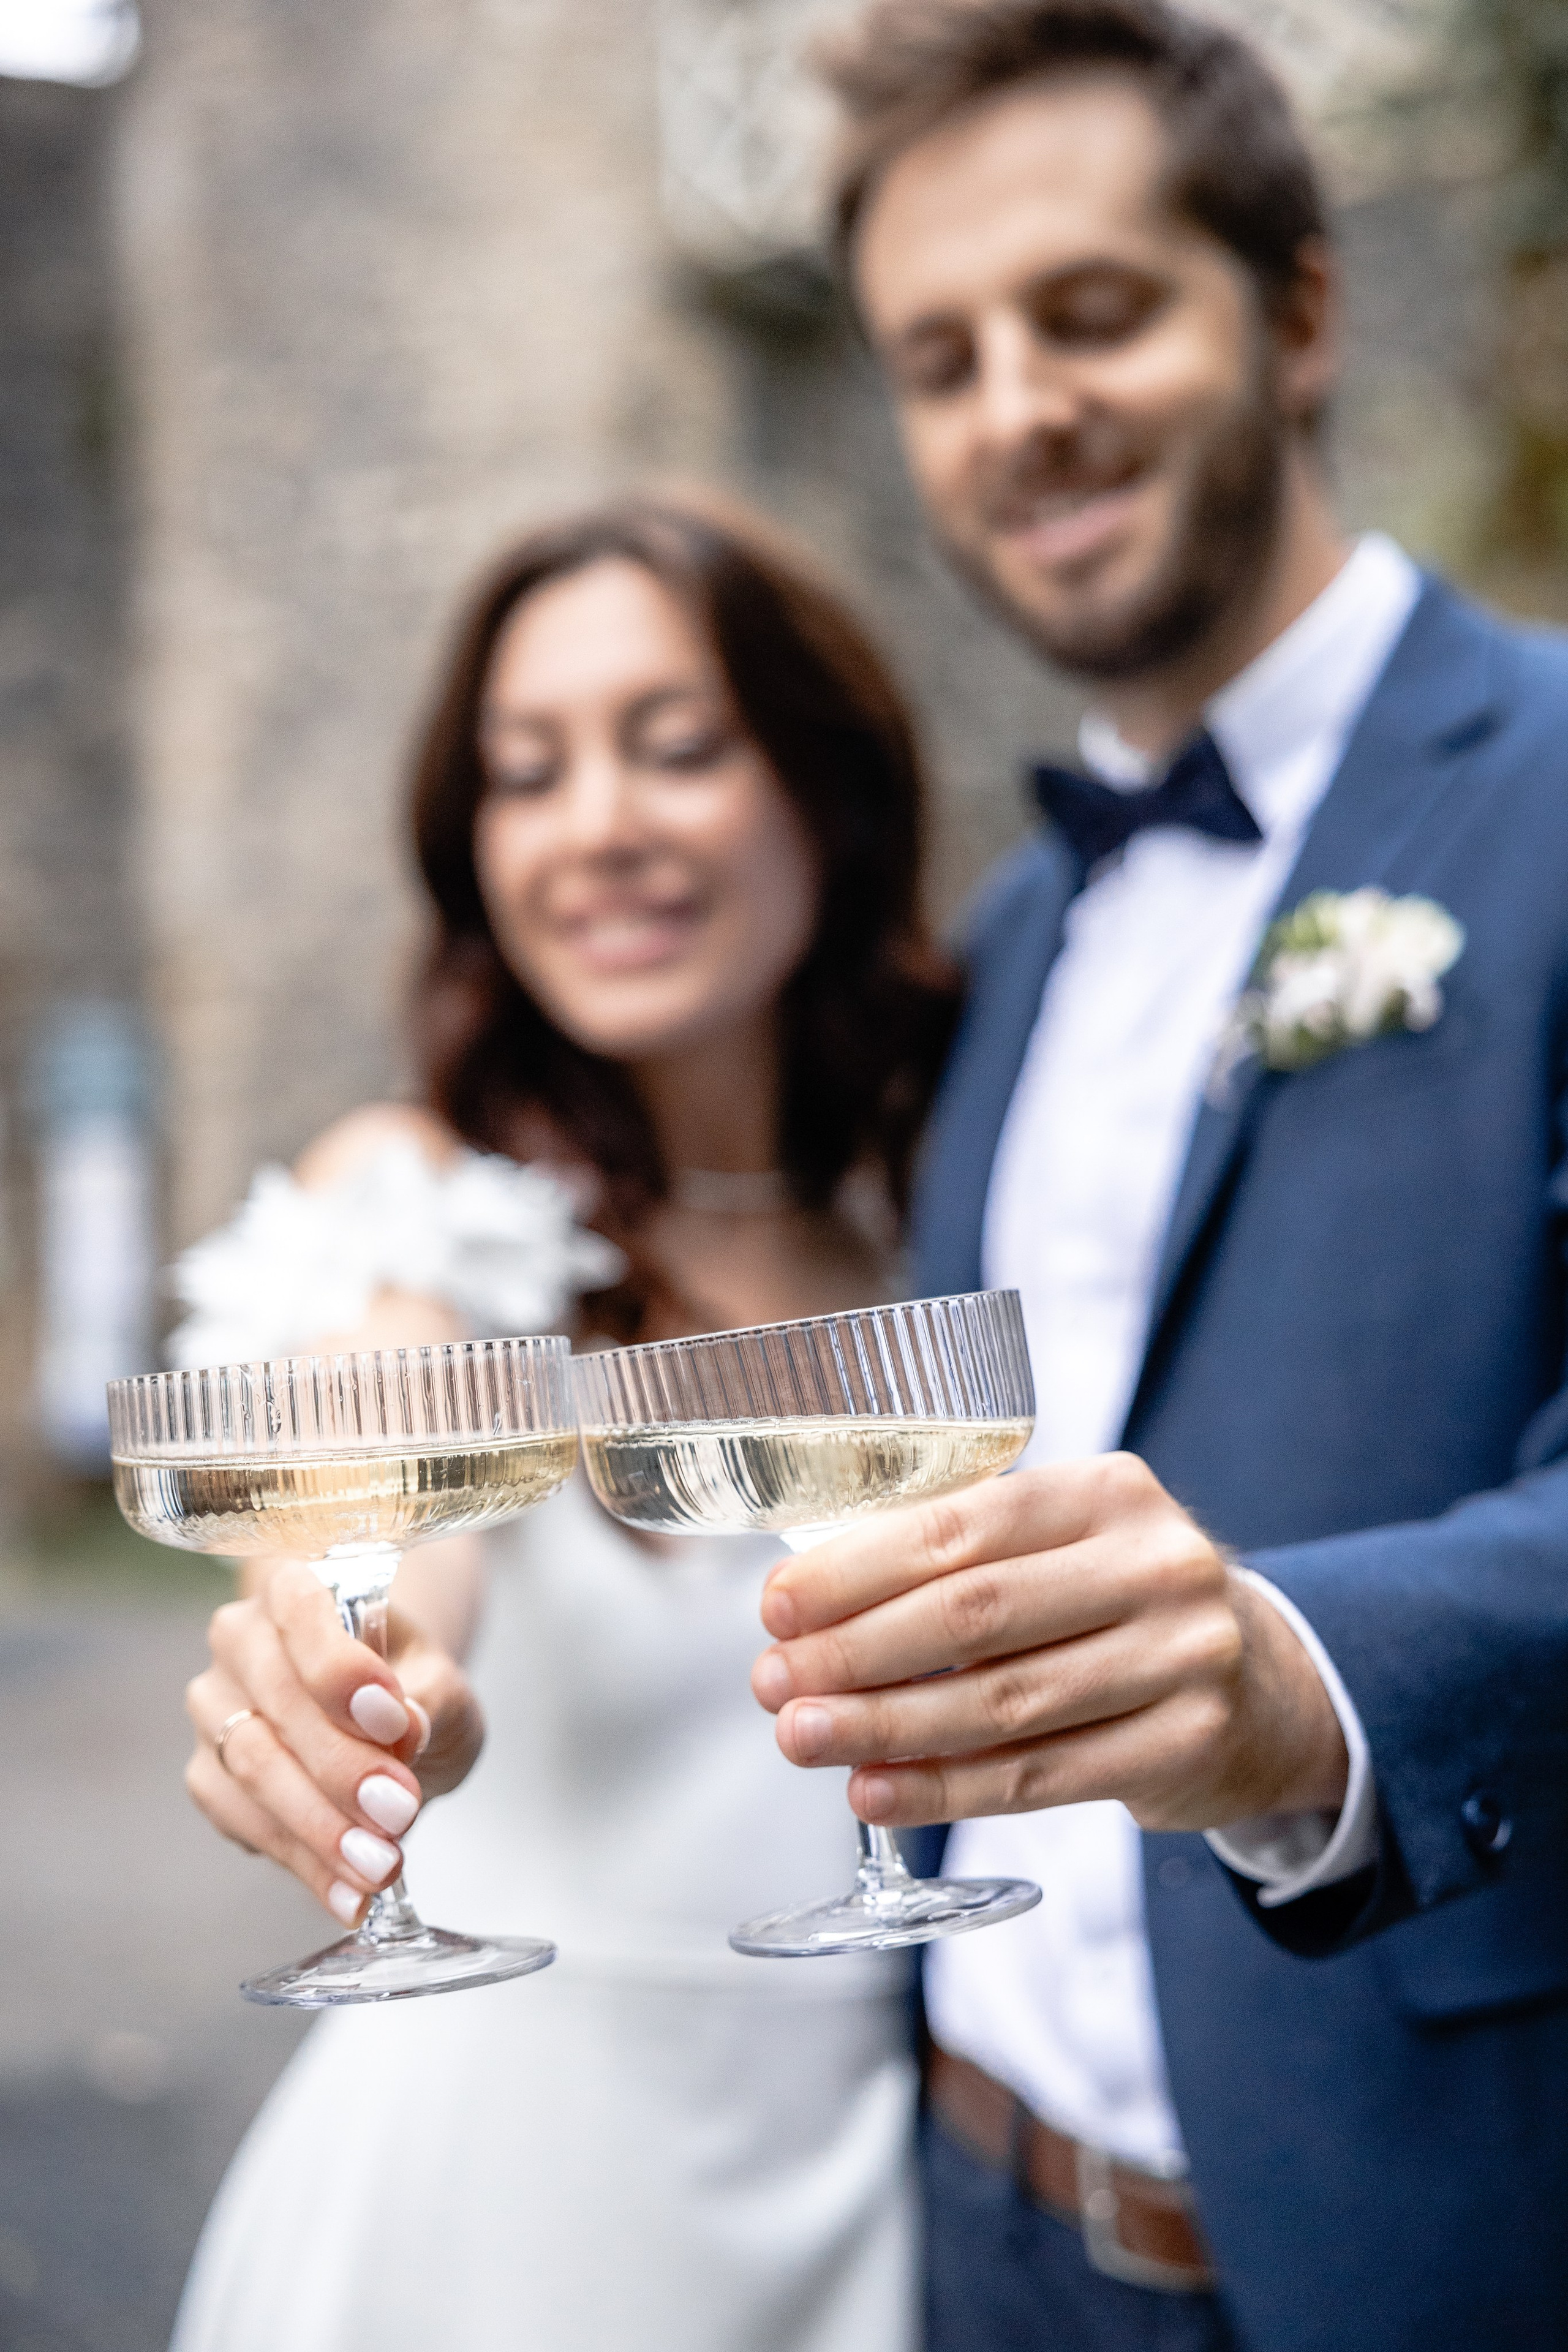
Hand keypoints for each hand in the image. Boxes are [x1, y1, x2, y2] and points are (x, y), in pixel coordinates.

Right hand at [185, 1561, 484, 1924]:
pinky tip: (349, 1894)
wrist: (388, 1724)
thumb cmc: (413, 1688)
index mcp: (295, 1588)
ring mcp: (215, 1710)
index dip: (340, 1668)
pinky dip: (303, 1863)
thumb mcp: (444, 1685)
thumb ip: (431, 1698)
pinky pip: (244, 1823)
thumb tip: (408, 1728)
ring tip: (380, 1866)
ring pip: (253, 1767)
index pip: (298, 1608)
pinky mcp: (211, 1777)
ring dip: (320, 1825)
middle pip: (277, 1702)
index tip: (396, 1722)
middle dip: (341, 1767)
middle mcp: (240, 1640)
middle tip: (399, 1813)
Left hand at [750, 1454, 1348, 1833]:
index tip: (776, 1604)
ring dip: (884, 1727)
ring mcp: (1182, 1657)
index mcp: (1110, 1491)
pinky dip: (945, 1788)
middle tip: (771, 1681)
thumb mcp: (1062, 1547)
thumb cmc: (1114, 1604)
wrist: (1260, 1684)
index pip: (962, 1527)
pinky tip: (874, 1792)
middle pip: (976, 1615)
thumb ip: (958, 1557)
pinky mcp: (1187, 1744)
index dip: (857, 1569)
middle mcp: (1157, 1564)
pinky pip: (1040, 1775)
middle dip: (855, 1652)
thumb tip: (806, 1601)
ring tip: (802, 1737)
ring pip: (1001, 1704)